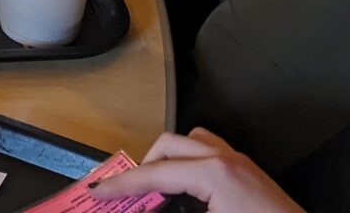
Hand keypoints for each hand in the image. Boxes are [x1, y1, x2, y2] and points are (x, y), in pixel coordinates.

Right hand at [87, 131, 305, 211]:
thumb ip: (167, 211)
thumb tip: (142, 206)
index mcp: (214, 173)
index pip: (155, 174)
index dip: (122, 185)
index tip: (100, 192)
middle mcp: (226, 160)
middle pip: (169, 146)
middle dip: (144, 168)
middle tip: (126, 194)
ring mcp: (240, 164)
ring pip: (192, 143)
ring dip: (169, 161)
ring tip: (156, 189)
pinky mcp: (249, 175)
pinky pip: (211, 155)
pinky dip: (191, 165)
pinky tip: (188, 192)